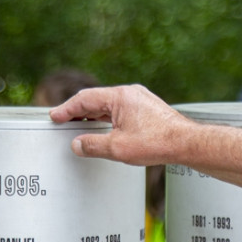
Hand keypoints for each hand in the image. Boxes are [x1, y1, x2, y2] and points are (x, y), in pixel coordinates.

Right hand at [49, 85, 194, 166]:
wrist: (186, 143)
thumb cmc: (157, 142)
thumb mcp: (117, 148)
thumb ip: (92, 145)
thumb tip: (77, 145)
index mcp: (120, 96)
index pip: (84, 99)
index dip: (66, 109)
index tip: (55, 116)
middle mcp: (130, 93)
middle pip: (96, 99)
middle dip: (77, 110)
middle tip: (63, 120)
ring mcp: (140, 100)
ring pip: (108, 104)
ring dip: (92, 114)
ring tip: (79, 124)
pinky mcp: (147, 108)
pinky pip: (120, 109)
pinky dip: (106, 117)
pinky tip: (103, 127)